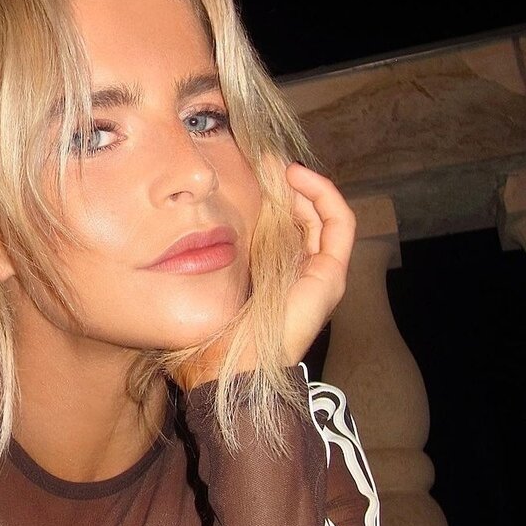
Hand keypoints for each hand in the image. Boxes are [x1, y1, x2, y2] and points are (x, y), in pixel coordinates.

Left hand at [172, 163, 355, 388]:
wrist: (227, 368)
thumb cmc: (209, 334)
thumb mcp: (206, 282)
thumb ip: (207, 257)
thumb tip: (186, 226)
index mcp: (276, 275)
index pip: (284, 223)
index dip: (271, 193)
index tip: (249, 167)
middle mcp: (301, 273)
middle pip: (304, 214)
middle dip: (286, 183)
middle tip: (262, 158)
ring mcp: (320, 275)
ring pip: (324, 213)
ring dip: (304, 182)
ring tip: (277, 164)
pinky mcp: (330, 275)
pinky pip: (339, 222)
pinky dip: (323, 194)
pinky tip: (296, 176)